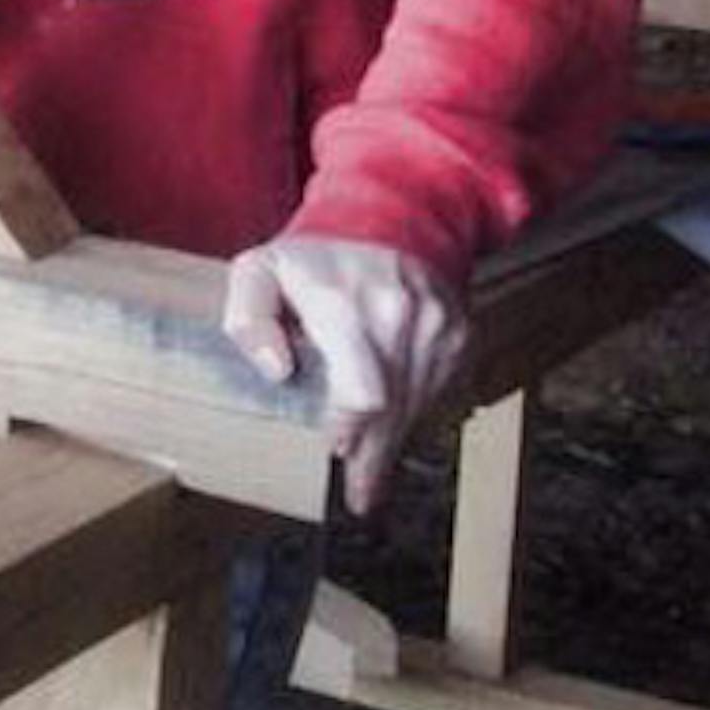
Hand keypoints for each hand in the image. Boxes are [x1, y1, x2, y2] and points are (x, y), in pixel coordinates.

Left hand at [219, 232, 467, 517]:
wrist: (391, 214)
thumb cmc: (312, 255)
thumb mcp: (258, 271)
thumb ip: (248, 320)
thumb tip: (275, 369)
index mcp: (345, 304)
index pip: (362, 391)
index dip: (351, 431)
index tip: (337, 455)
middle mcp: (401, 316)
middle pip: (394, 408)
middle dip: (374, 457)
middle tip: (360, 496)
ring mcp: (439, 325)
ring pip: (419, 404)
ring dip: (395, 440)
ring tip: (371, 476)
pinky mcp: (461, 333)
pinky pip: (441, 389)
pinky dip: (417, 411)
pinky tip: (395, 428)